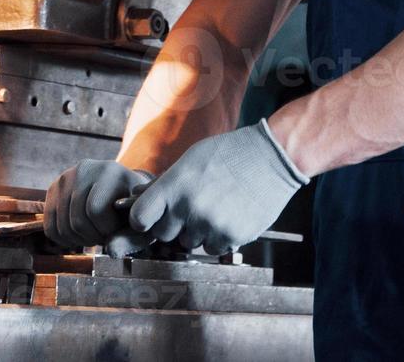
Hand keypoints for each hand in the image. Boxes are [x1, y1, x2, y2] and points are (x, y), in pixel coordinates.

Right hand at [43, 159, 152, 249]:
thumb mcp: (140, 216)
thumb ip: (130, 234)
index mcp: (111, 170)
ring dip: (79, 240)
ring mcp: (66, 177)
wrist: (121, 188)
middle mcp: (85, 168)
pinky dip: (64, 240)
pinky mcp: (53, 189)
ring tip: (94, 234)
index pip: (95, 209)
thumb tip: (110, 250)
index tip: (117, 231)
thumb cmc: (134, 207)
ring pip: (63, 227)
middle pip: (77, 220)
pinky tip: (80, 235)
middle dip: (92, 237)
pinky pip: (50, 227)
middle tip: (104, 236)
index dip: (106, 230)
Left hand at [126, 119, 308, 254]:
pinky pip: (213, 249)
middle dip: (174, 224)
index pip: (139, 218)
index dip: (144, 219)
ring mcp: (210, 224)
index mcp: (174, 185)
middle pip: (164, 234)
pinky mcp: (231, 237)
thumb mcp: (190, 160)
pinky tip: (230, 215)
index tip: (151, 217)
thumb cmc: (227, 154)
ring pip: (190, 243)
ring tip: (216, 206)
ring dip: (198, 231)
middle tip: (192, 207)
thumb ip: (163, 184)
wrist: (271, 157)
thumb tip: (133, 200)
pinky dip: (218, 237)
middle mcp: (189, 207)